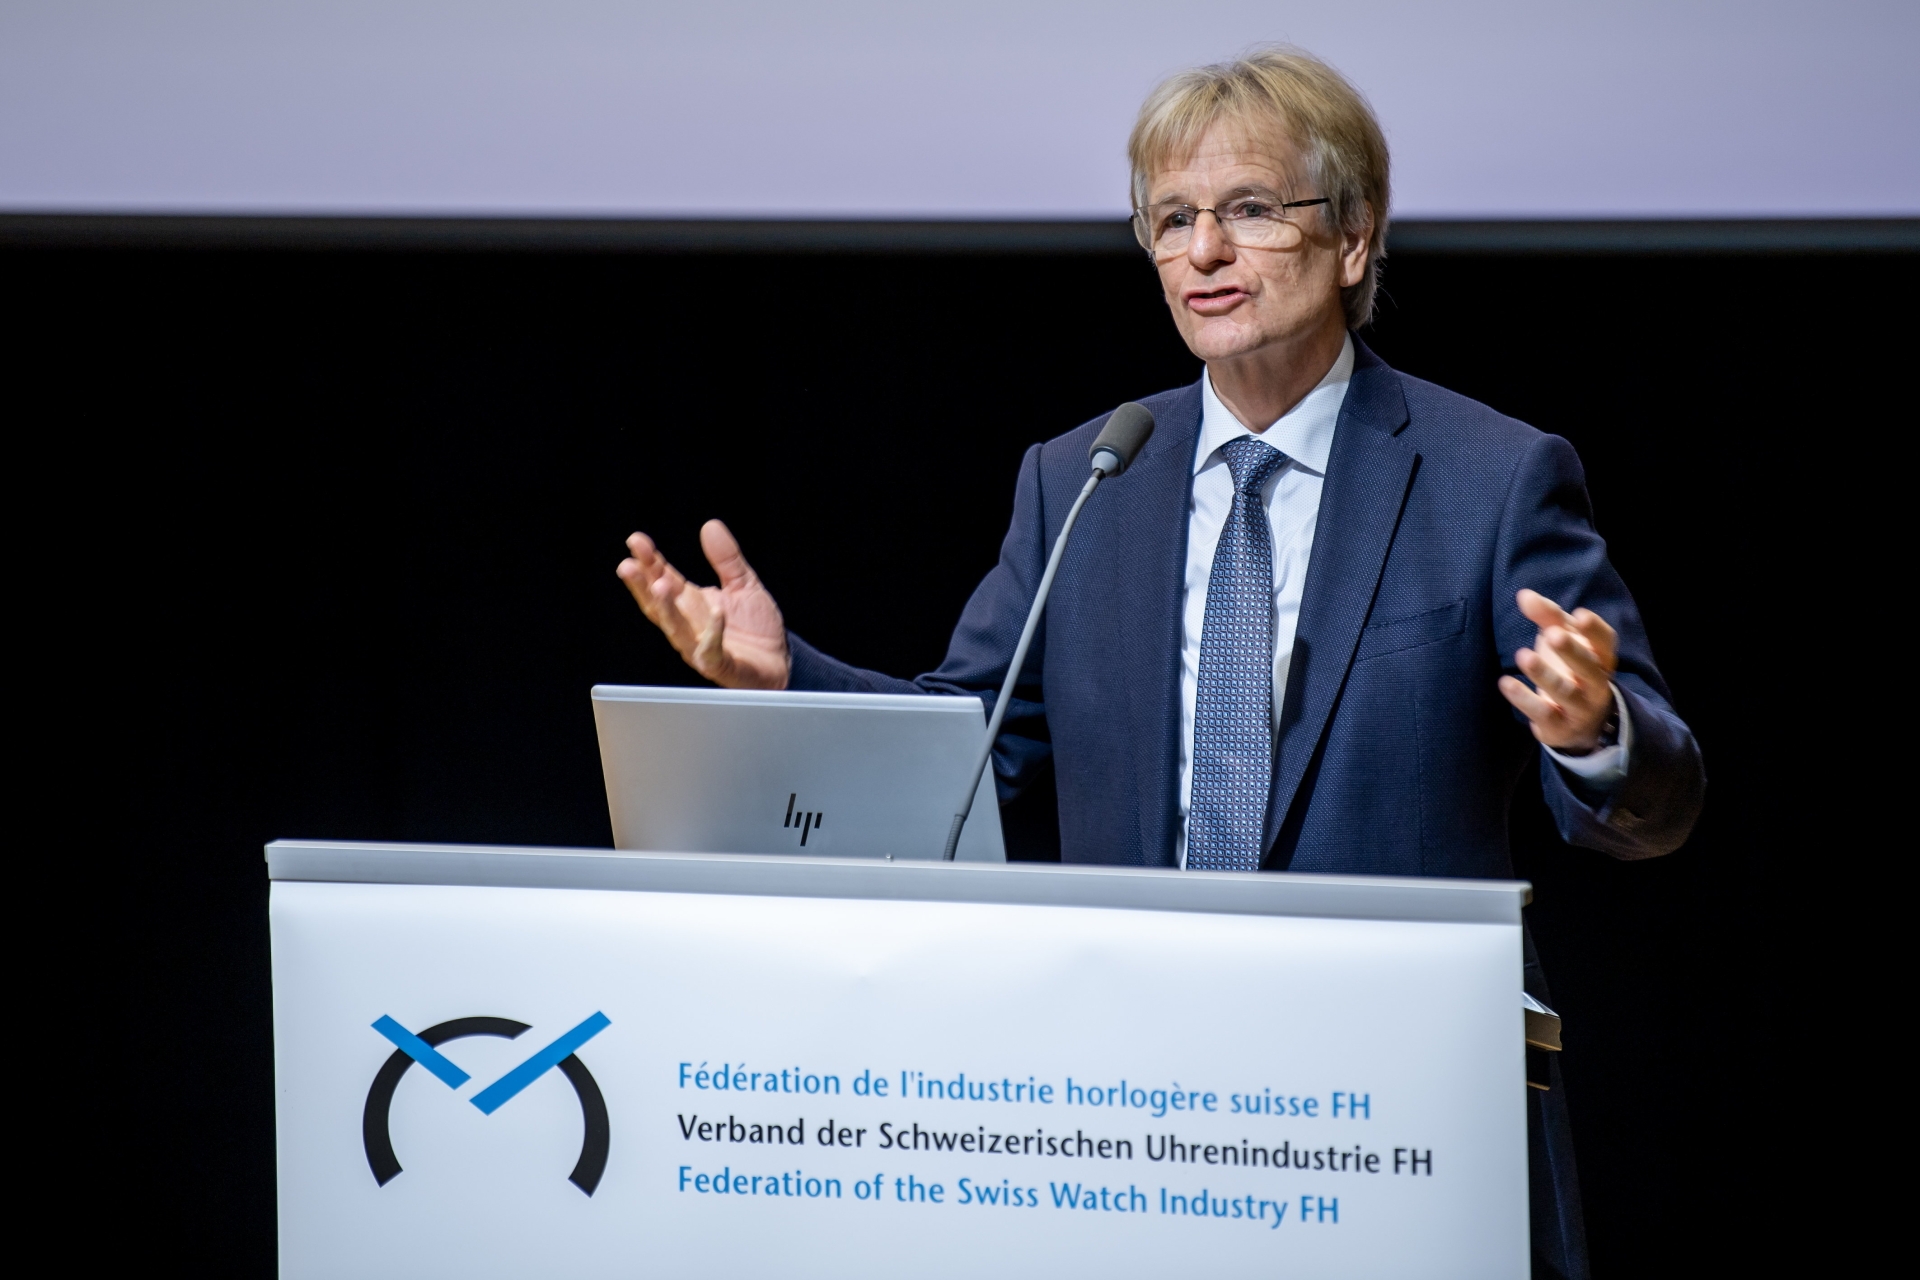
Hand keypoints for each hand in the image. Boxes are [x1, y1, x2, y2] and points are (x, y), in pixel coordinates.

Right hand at [617, 520, 790, 689]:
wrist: (779, 662)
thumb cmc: (755, 628)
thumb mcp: (743, 584)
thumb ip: (726, 558)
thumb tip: (710, 526)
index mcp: (690, 603)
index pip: (663, 579)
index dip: (649, 561)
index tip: (636, 541)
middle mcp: (689, 626)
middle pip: (658, 605)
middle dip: (642, 585)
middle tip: (628, 566)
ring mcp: (701, 648)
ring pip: (676, 630)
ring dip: (666, 609)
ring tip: (659, 586)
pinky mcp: (721, 666)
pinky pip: (712, 651)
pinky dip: (713, 633)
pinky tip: (716, 611)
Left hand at [1497, 589, 1617, 752]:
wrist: (1578, 723)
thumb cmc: (1569, 668)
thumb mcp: (1562, 640)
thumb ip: (1547, 617)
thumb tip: (1523, 595)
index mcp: (1601, 657)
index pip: (1605, 641)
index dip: (1594, 630)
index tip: (1578, 615)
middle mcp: (1596, 683)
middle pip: (1588, 667)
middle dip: (1571, 651)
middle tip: (1553, 634)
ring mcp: (1580, 707)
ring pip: (1565, 691)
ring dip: (1544, 674)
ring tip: (1524, 655)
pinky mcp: (1559, 726)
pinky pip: (1543, 713)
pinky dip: (1524, 699)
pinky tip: (1505, 683)